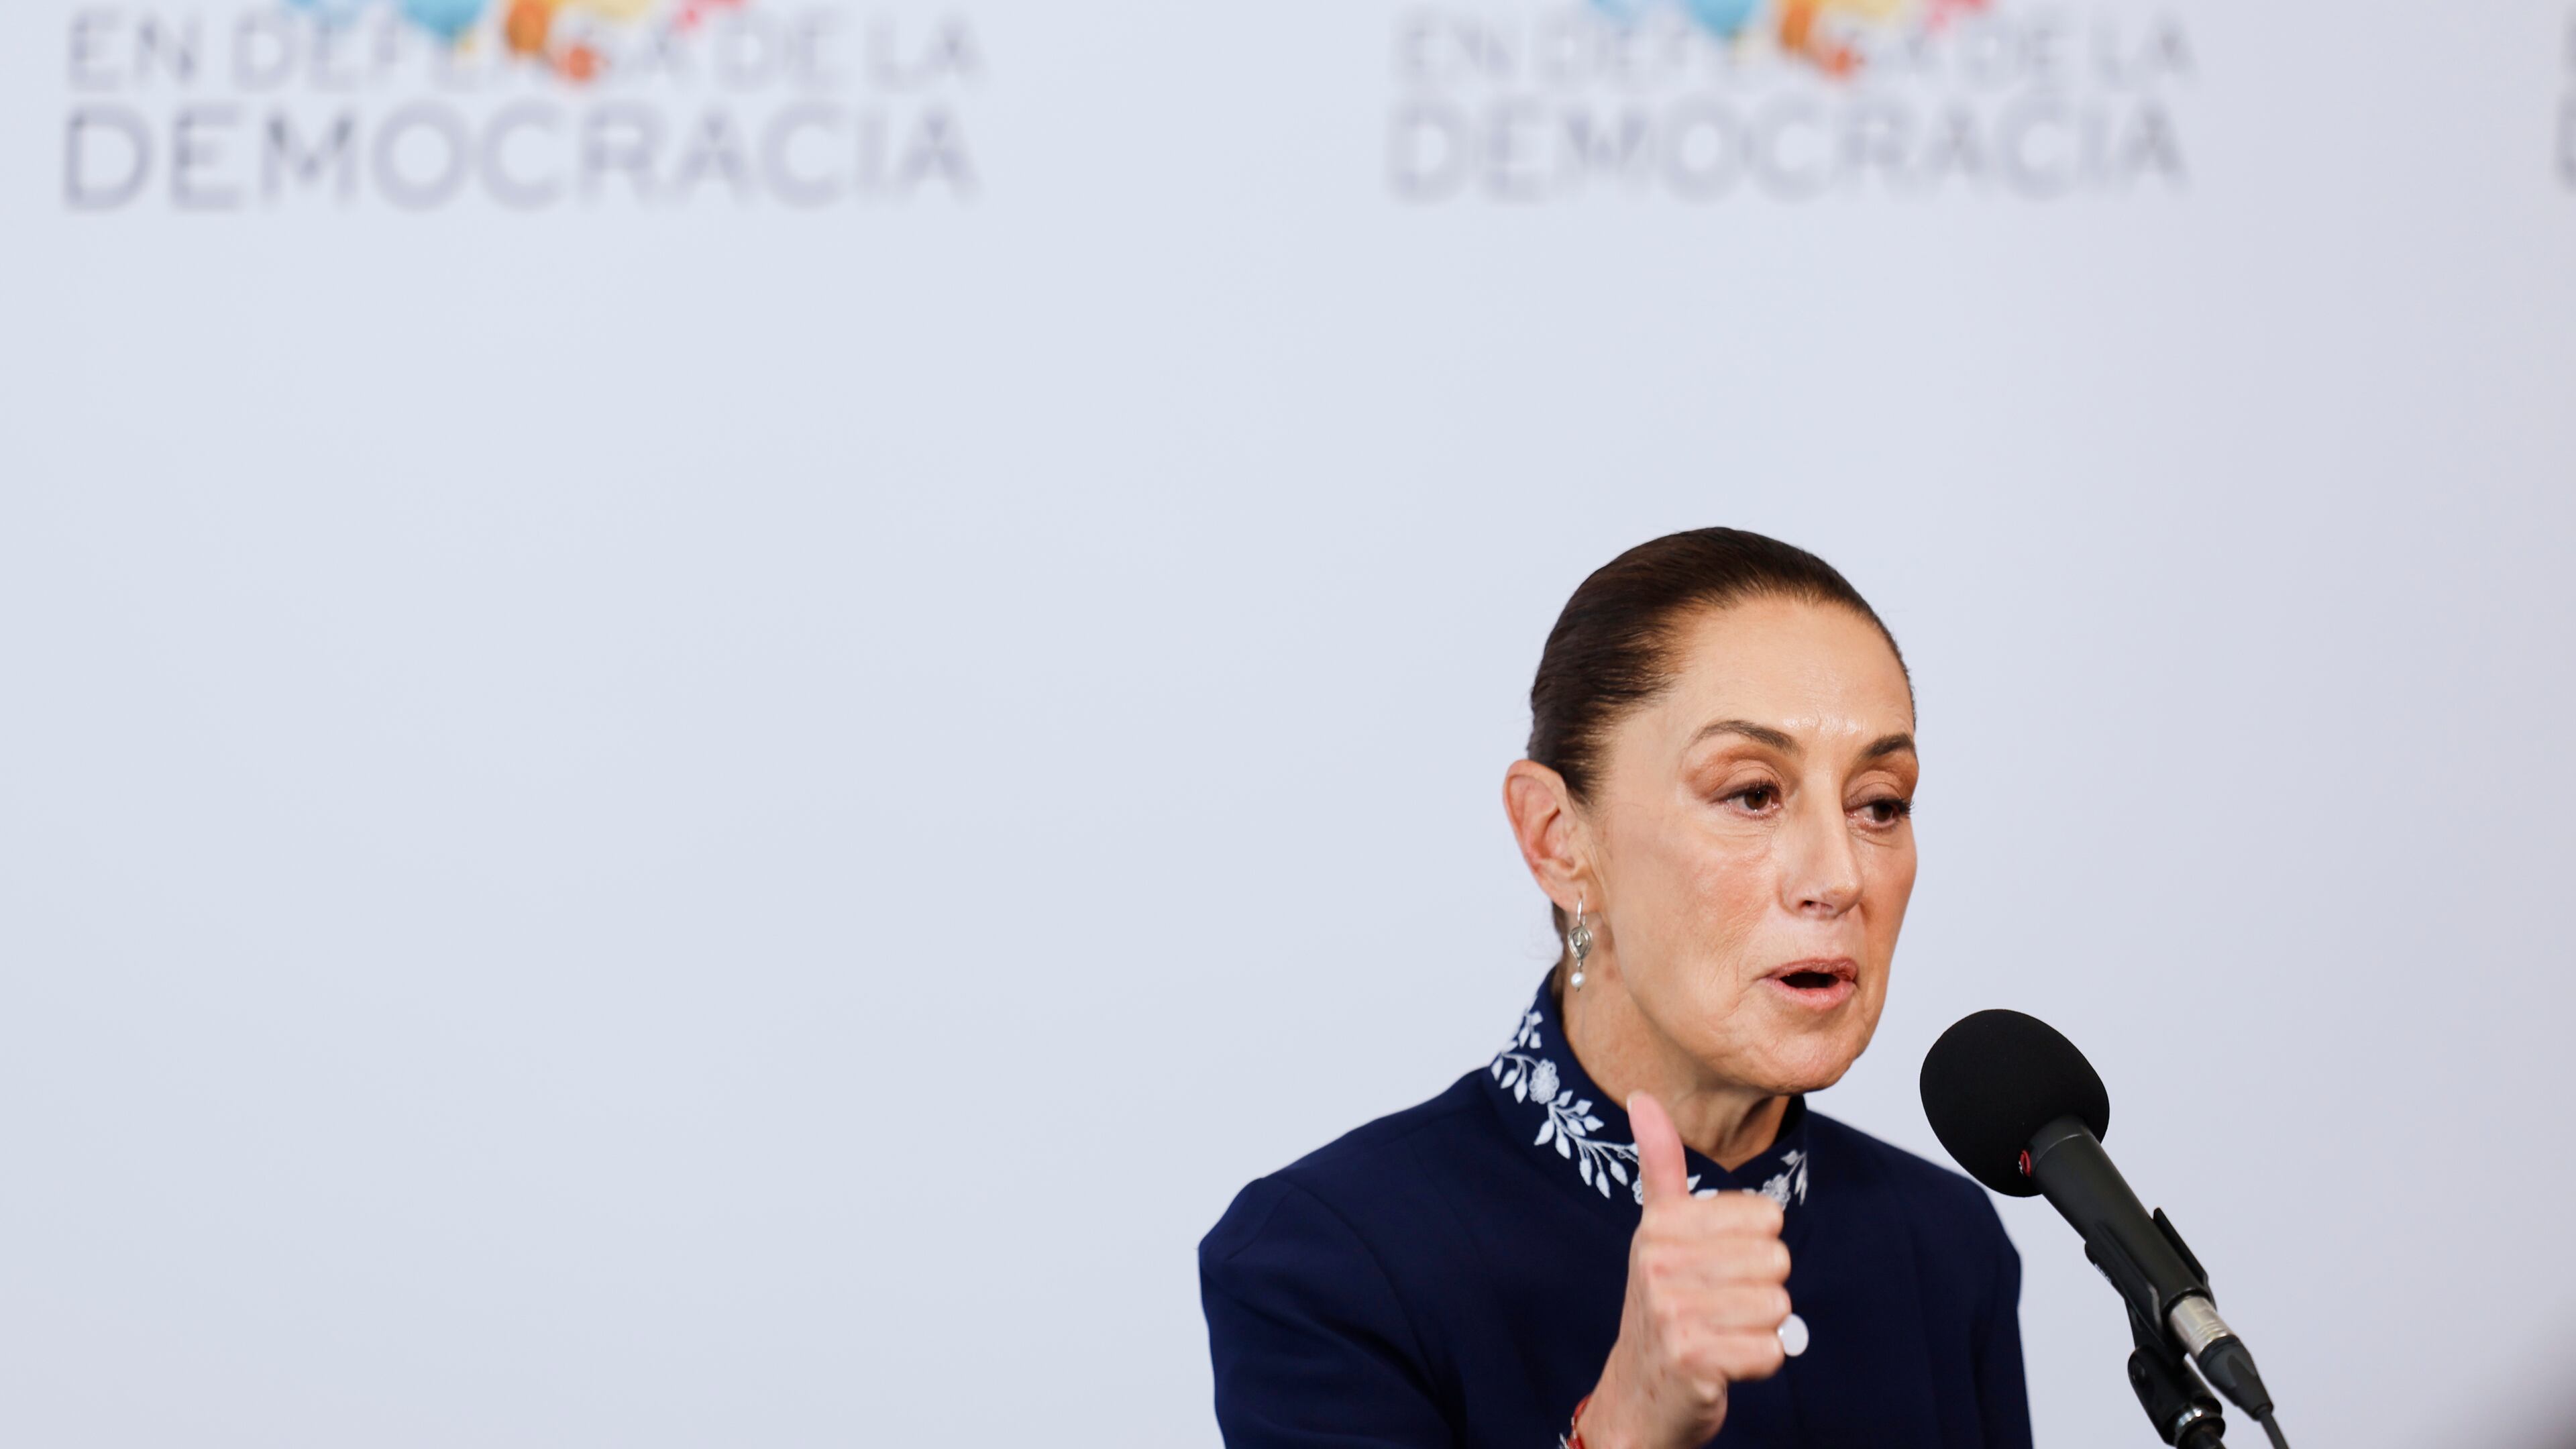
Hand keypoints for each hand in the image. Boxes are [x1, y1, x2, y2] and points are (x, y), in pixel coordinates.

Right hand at [1574, 1092, 1792, 1448]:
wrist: (1640, 1395)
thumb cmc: (1663, 1307)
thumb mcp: (1657, 1232)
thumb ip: (1659, 1164)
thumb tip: (1643, 1097)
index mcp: (1660, 1227)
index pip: (1765, 1216)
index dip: (1755, 1247)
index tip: (1717, 1266)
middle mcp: (1659, 1264)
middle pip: (1777, 1261)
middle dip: (1761, 1290)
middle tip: (1721, 1307)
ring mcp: (1673, 1312)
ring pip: (1778, 1306)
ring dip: (1761, 1329)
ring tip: (1722, 1334)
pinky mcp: (1693, 1359)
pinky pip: (1772, 1350)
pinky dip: (1760, 1363)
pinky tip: (1725, 1363)